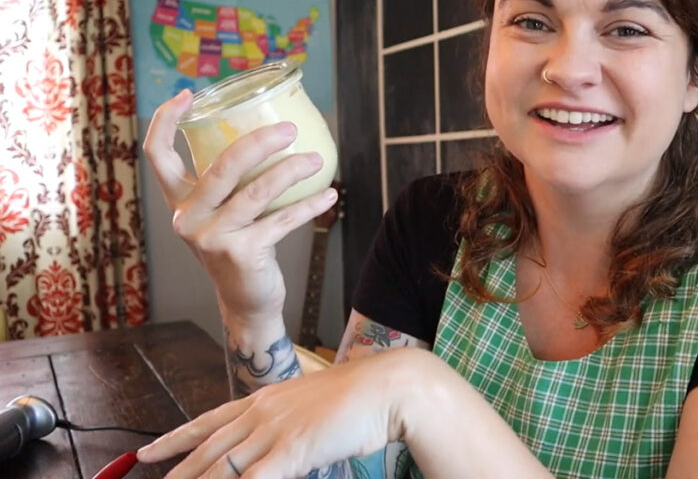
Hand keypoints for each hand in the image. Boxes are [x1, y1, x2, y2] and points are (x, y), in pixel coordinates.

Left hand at [136, 348, 419, 478]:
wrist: (388, 386)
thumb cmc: (360, 398)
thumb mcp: (313, 409)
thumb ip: (289, 426)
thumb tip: (279, 448)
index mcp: (265, 399)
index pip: (208, 420)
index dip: (175, 437)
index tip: (148, 451)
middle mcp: (262, 413)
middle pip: (207, 449)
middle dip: (175, 470)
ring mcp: (275, 431)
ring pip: (222, 468)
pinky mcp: (291, 450)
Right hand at [142, 90, 337, 322]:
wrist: (245, 302)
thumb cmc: (239, 247)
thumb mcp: (223, 213)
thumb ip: (232, 182)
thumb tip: (271, 133)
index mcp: (179, 201)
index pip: (158, 155)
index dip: (165, 121)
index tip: (187, 94)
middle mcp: (188, 217)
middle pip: (221, 167)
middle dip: (258, 142)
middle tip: (289, 129)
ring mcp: (212, 237)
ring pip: (256, 192)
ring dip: (291, 172)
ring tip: (315, 161)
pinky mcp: (240, 253)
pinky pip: (281, 221)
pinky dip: (308, 206)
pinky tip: (329, 195)